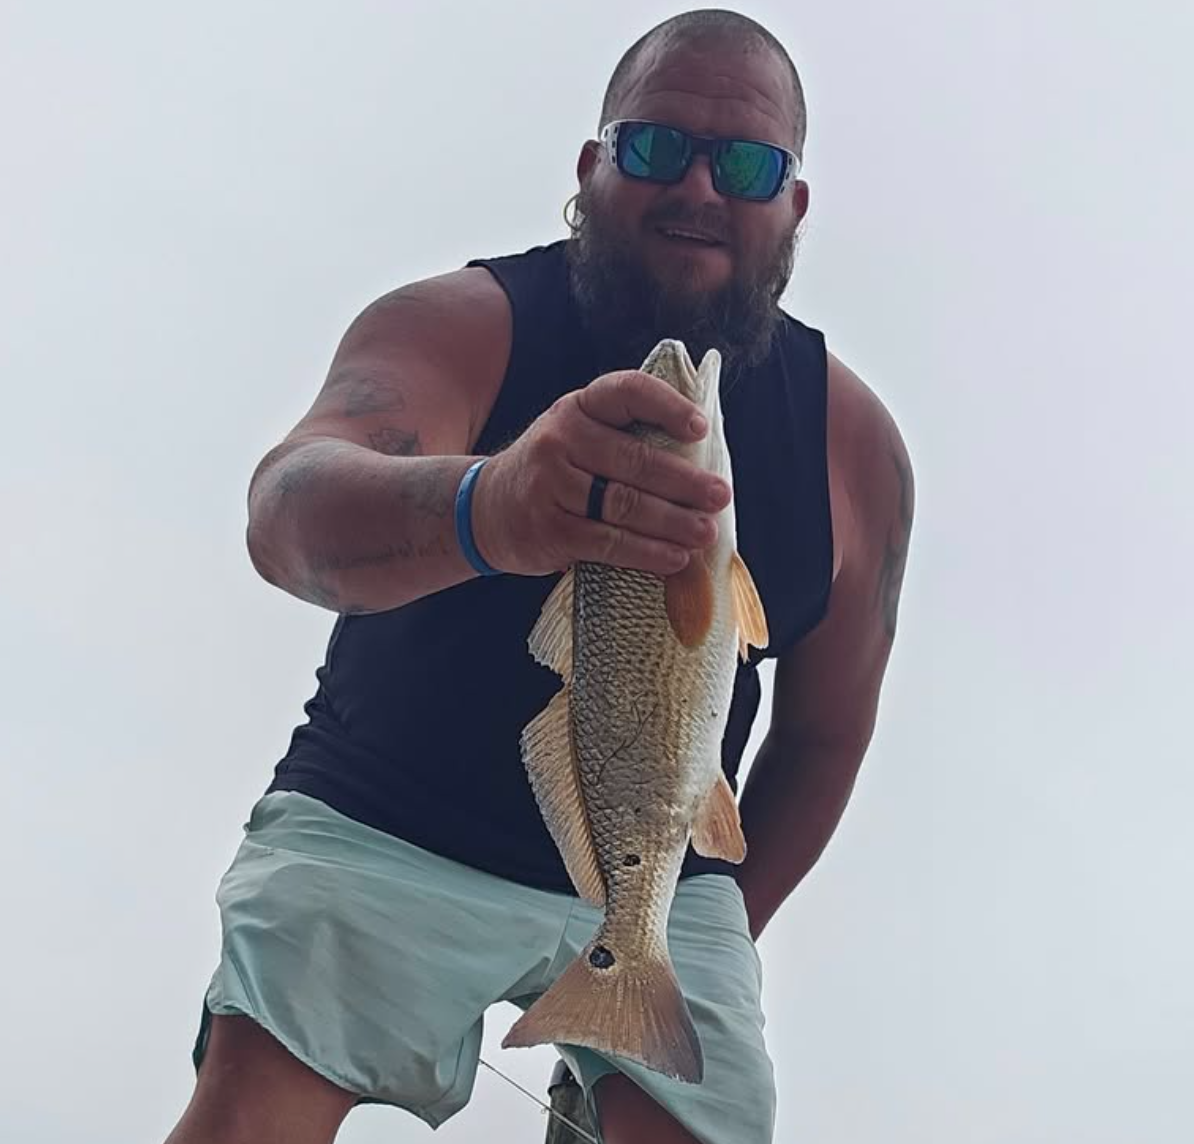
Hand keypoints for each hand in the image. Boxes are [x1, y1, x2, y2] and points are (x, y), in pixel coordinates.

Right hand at [471, 369, 732, 576]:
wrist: (487, 509)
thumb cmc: (555, 472)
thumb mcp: (578, 436)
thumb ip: (625, 440)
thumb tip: (701, 468)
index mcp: (579, 406)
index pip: (627, 393)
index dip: (667, 406)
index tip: (700, 427)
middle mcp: (561, 438)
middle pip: (634, 460)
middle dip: (684, 481)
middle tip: (720, 496)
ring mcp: (550, 484)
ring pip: (624, 505)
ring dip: (672, 522)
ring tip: (705, 533)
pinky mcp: (548, 528)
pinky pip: (607, 542)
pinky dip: (646, 553)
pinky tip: (674, 559)